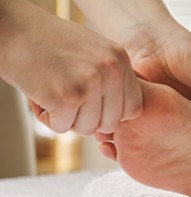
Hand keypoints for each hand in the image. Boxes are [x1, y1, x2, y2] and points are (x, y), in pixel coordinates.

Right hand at [0, 1, 141, 134]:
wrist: (11, 27)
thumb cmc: (51, 44)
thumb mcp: (95, 53)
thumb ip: (112, 81)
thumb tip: (120, 118)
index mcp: (120, 60)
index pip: (133, 109)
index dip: (112, 114)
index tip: (94, 105)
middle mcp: (111, 70)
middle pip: (110, 123)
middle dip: (88, 118)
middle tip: (68, 99)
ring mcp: (89, 83)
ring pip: (87, 129)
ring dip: (67, 119)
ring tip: (53, 93)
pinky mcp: (66, 97)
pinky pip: (62, 128)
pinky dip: (47, 118)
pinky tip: (39, 95)